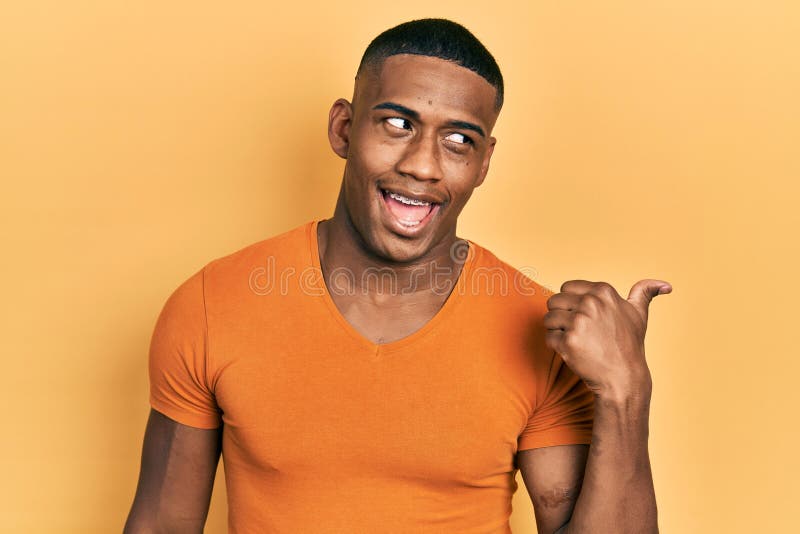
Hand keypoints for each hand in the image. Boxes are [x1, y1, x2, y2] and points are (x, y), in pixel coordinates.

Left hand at [543, 279, 671, 398]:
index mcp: (603, 292)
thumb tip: (666, 285)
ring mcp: (579, 322)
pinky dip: (556, 346)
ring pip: (548, 318)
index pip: (566, 287)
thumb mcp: (639, 315)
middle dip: (561, 317)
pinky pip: (548, 336)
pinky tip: (574, 352)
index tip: (584, 317)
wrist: (623, 378)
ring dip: (557, 331)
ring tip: (577, 341)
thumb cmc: (629, 345)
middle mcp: (590, 303)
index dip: (571, 303)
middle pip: (554, 301)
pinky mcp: (568, 341)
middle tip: (579, 332)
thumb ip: (645, 293)